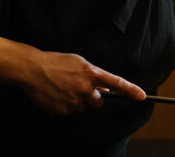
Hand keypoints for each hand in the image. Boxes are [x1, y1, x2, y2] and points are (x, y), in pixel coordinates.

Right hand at [19, 47, 144, 116]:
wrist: (32, 69)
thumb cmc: (56, 62)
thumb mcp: (78, 62)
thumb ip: (93, 74)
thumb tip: (104, 89)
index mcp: (91, 73)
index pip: (116, 83)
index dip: (131, 90)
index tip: (142, 96)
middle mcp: (85, 89)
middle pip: (98, 102)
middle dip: (92, 97)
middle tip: (79, 87)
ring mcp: (74, 101)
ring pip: (83, 108)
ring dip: (77, 101)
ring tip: (63, 88)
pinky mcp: (63, 111)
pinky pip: (69, 113)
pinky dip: (65, 106)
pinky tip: (56, 94)